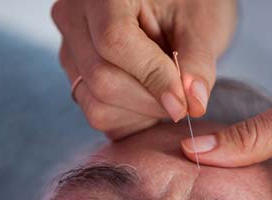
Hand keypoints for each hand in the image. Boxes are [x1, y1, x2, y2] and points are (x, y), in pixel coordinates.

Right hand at [51, 0, 235, 138]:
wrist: (172, 9)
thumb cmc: (188, 7)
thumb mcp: (201, 27)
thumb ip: (197, 65)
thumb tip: (193, 105)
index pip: (115, 41)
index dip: (152, 77)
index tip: (183, 102)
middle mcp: (74, 18)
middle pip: (102, 79)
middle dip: (150, 101)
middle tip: (184, 100)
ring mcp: (70, 51)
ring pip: (97, 104)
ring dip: (141, 112)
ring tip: (167, 92)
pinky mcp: (76, 78)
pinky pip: (99, 114)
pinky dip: (131, 118)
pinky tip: (151, 98)